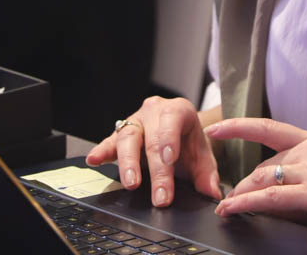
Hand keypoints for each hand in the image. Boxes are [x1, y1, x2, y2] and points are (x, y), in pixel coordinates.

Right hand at [85, 96, 220, 206]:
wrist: (178, 132)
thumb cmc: (188, 141)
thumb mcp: (202, 154)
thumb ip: (207, 174)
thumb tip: (212, 193)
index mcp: (178, 110)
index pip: (173, 121)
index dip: (170, 139)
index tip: (169, 159)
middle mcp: (154, 111)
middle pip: (151, 138)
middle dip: (155, 170)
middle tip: (160, 196)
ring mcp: (135, 120)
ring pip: (128, 137)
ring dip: (128, 163)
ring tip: (131, 183)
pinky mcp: (120, 132)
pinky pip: (110, 141)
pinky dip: (102, 150)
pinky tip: (94, 160)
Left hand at [207, 118, 306, 245]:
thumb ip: (303, 174)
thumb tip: (273, 187)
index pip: (270, 128)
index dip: (240, 126)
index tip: (216, 127)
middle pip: (264, 164)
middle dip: (243, 183)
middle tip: (229, 199)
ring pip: (264, 179)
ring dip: (240, 194)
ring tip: (227, 206)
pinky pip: (271, 197)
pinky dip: (247, 202)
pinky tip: (233, 208)